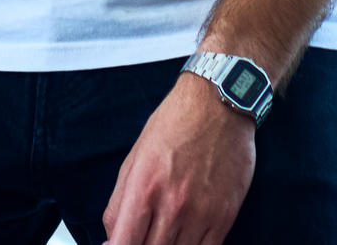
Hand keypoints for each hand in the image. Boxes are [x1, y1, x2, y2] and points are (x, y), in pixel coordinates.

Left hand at [103, 73, 255, 244]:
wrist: (219, 104)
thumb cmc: (174, 125)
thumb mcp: (134, 159)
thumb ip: (118, 203)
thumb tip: (111, 238)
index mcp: (143, 188)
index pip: (123, 244)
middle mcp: (172, 205)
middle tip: (142, 236)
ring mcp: (201, 214)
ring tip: (162, 235)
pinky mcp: (225, 216)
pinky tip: (184, 240)